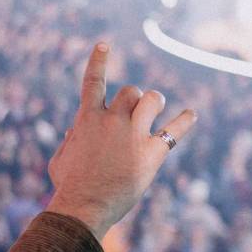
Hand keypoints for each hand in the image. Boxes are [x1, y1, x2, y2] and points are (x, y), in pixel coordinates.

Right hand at [45, 43, 196, 235]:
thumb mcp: (60, 160)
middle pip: (130, 92)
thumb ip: (69, 142)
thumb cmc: (69, 187)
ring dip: (155, 103)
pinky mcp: (151, 153)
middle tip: (136, 114)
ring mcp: (133, 134)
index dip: (98, 61)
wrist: (83, 206)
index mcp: (87, 119)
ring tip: (155, 112)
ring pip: (153, 99)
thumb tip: (76, 130)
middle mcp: (112, 120)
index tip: (104, 45)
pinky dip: (184, 121)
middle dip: (134, 100)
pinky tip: (191, 115)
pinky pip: (175, 130)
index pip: (93, 82)